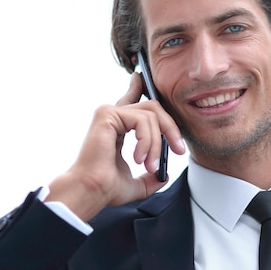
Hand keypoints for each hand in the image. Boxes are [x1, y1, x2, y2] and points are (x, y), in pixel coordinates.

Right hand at [46, 73, 185, 220]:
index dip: (138, 87)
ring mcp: (109, 113)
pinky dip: (147, 140)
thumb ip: (150, 178)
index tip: (141, 78)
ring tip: (149, 165)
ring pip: (151, 115)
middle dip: (170, 128)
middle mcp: (112, 117)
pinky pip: (142, 120)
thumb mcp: (136, 185)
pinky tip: (138, 157)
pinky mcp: (108, 114)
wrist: (92, 191)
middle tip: (178, 150)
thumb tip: (163, 176)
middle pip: (153, 108)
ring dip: (156, 143)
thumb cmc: (105, 189)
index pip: (131, 102)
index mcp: (116, 128)